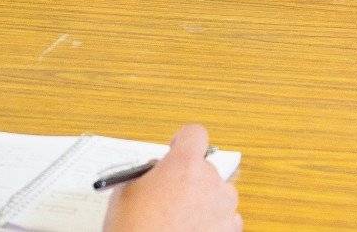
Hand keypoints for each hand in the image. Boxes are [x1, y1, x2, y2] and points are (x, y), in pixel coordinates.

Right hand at [104, 124, 238, 231]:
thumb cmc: (135, 230)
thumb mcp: (125, 192)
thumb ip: (145, 173)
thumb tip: (151, 174)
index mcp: (185, 165)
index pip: (195, 134)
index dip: (183, 141)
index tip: (176, 150)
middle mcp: (210, 181)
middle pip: (205, 167)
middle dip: (189, 179)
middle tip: (168, 196)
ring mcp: (224, 206)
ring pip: (218, 193)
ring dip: (202, 201)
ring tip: (178, 219)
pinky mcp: (231, 229)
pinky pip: (226, 218)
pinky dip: (212, 223)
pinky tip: (190, 230)